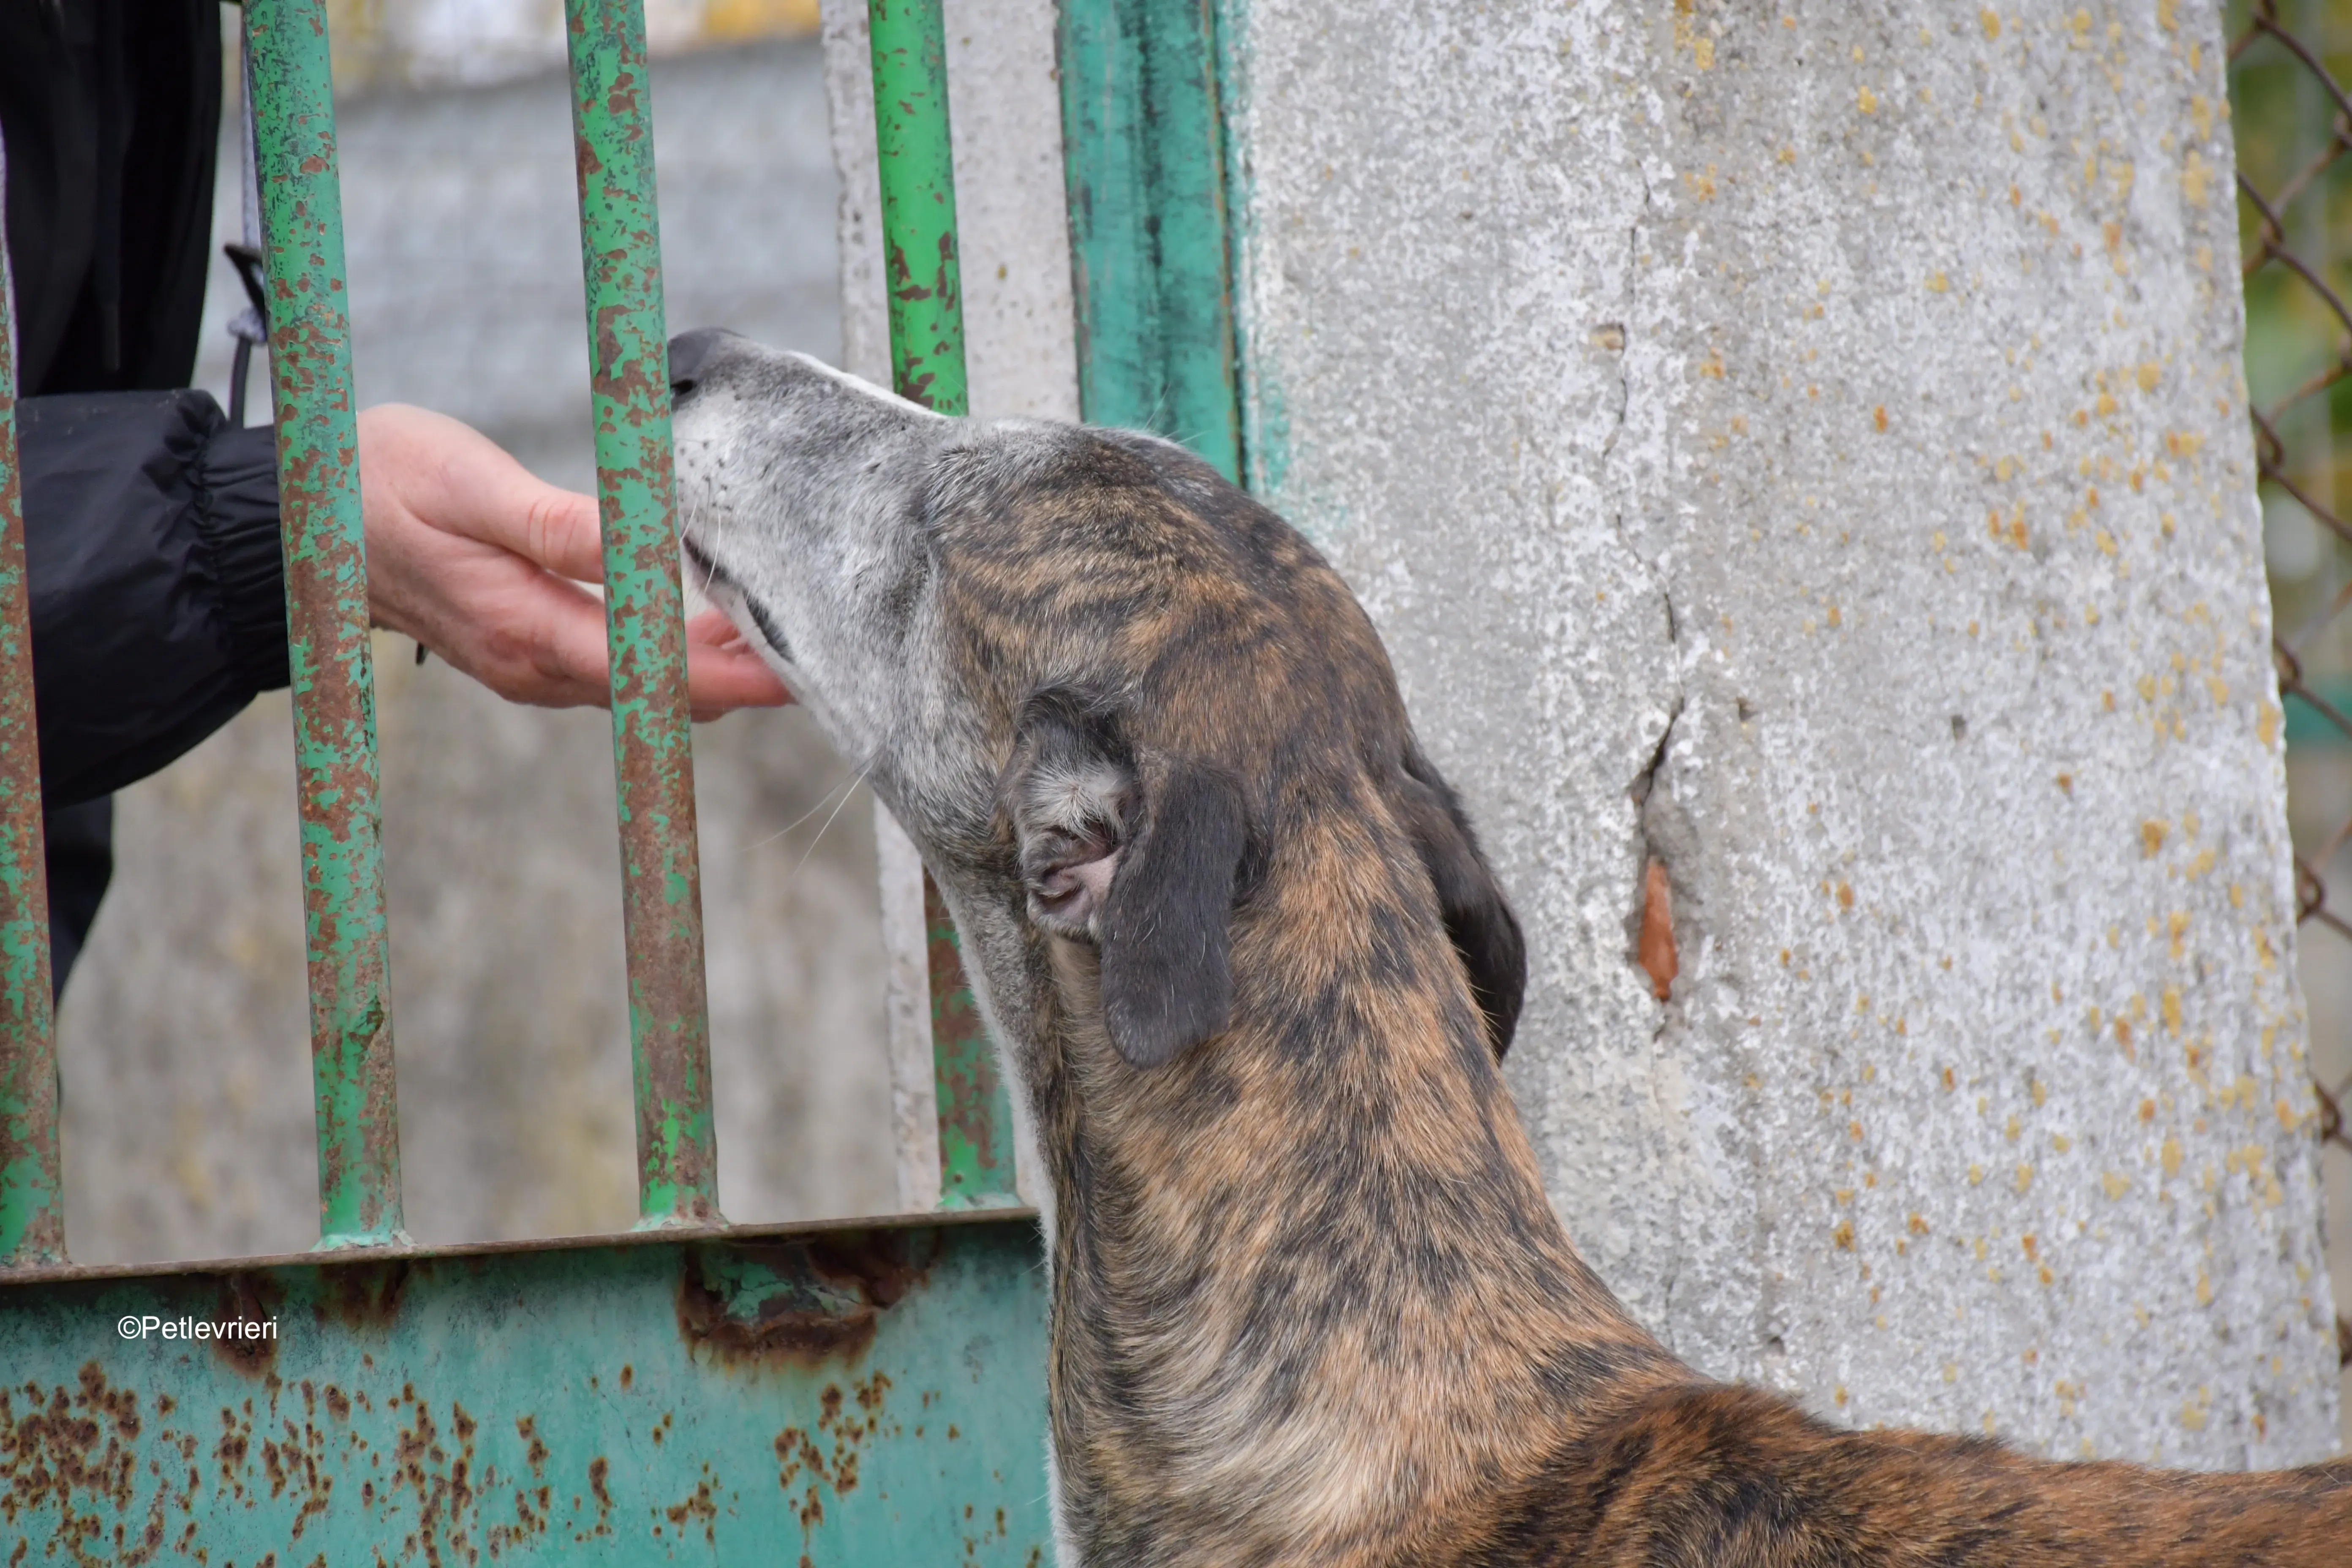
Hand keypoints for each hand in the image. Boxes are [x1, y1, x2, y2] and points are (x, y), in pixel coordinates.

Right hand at [356, 404, 789, 719]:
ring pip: (649, 687)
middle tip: (813, 633)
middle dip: (742, 673)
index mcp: (527, 630)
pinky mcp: (532, 654)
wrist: (297, 523)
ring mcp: (533, 669)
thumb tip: (643, 544)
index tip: (799, 659)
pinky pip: (622, 670)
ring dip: (714, 665)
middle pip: (666, 692)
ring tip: (777, 620)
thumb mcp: (470, 484)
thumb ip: (559, 526)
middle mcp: (536, 668)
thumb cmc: (381, 484)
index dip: (737, 674)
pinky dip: (674, 653)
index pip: (656, 672)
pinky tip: (712, 616)